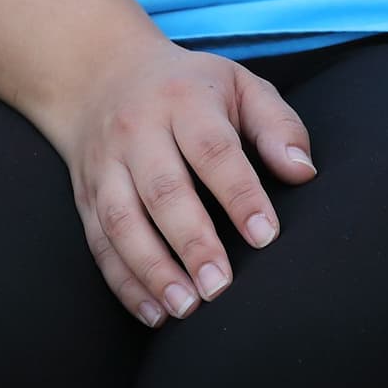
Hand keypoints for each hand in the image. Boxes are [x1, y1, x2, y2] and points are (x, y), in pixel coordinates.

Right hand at [25, 33, 316, 327]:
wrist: (98, 74)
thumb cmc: (187, 88)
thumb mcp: (237, 84)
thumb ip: (276, 124)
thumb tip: (303, 171)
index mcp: (183, 101)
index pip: (213, 150)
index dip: (239, 194)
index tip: (265, 236)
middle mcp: (137, 131)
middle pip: (163, 190)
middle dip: (192, 242)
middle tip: (220, 287)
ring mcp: (105, 165)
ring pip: (122, 222)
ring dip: (152, 270)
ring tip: (186, 308)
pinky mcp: (85, 196)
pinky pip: (99, 243)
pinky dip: (123, 282)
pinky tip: (154, 313)